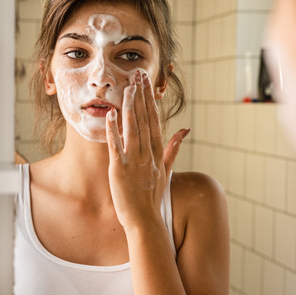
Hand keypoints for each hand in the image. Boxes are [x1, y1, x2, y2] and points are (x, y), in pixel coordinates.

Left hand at [105, 70, 188, 228]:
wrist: (145, 220)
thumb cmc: (152, 197)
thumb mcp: (166, 170)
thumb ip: (174, 148)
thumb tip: (185, 129)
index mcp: (157, 153)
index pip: (154, 121)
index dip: (149, 100)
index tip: (146, 83)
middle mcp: (147, 154)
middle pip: (144, 120)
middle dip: (140, 96)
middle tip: (136, 74)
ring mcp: (134, 161)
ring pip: (132, 129)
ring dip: (130, 107)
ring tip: (127, 87)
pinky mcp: (120, 169)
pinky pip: (116, 146)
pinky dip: (114, 130)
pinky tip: (110, 115)